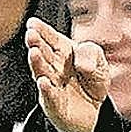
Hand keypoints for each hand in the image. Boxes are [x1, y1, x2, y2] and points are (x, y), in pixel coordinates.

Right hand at [24, 16, 108, 131]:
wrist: (94, 108)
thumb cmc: (92, 79)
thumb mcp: (99, 62)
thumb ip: (90, 55)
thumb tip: (81, 65)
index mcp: (63, 52)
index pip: (52, 39)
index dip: (42, 30)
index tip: (32, 23)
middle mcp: (53, 67)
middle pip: (43, 53)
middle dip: (36, 43)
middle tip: (31, 34)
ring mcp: (51, 85)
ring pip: (42, 72)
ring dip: (37, 63)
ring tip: (34, 52)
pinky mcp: (54, 105)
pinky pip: (50, 96)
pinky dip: (46, 89)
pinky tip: (42, 81)